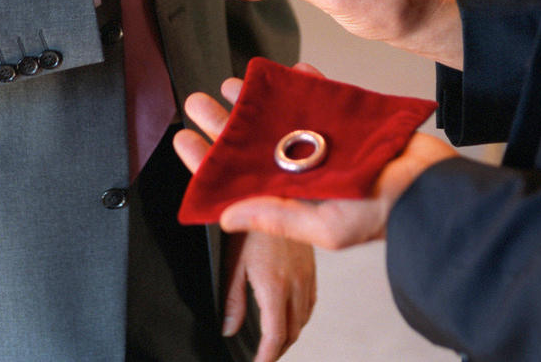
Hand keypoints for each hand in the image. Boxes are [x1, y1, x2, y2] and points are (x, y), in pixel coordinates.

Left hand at [173, 64, 457, 249]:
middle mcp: (304, 168)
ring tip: (231, 81)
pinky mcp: (349, 120)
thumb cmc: (383, 215)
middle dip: (224, 121)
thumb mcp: (325, 226)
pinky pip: (320, 96)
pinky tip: (285, 69)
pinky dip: (303, 81)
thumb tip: (225, 216)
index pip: (239, 177)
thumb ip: (276, 218)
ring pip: (280, 116)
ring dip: (257, 99)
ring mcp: (326, 142)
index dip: (209, 160)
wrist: (435, 188)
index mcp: (292, 196)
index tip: (183, 138)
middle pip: (253, 142)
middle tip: (198, 100)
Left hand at [222, 231, 315, 361]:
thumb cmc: (250, 226)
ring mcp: (307, 276)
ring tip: (274, 342)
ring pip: (304, 319)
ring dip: (290, 335)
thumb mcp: (233, 263)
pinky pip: (311, 302)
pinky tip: (291, 315)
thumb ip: (232, 300)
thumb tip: (229, 328)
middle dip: (278, 350)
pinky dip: (301, 316)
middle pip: (292, 332)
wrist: (279, 195)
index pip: (275, 336)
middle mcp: (295, 285)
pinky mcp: (311, 268)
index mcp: (274, 286)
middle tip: (263, 357)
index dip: (267, 357)